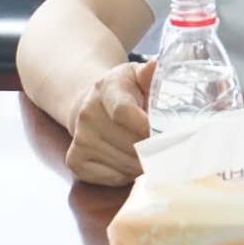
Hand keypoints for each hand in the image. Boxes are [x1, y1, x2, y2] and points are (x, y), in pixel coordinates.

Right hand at [65, 59, 155, 185]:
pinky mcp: (75, 161)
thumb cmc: (124, 90)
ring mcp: (79, 139)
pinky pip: (114, 178)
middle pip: (129, 144)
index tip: (166, 133)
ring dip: (144, 163)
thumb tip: (154, 66)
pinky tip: (131, 159)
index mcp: (106, 89)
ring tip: (150, 151)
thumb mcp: (136, 75)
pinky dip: (129, 174)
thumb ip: (148, 74)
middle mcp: (87, 114)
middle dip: (154, 148)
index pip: (123, 113)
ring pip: (125, 165)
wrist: (89, 103)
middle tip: (168, 146)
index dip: (147, 127)